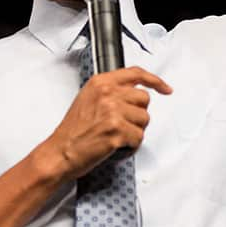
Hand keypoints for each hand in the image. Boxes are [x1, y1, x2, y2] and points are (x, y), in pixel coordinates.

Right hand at [46, 66, 171, 180]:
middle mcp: (107, 93)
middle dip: (138, 114)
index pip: (135, 74)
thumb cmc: (73, 131)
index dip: (155, 81)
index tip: (165, 88)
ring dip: (134, 132)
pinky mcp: (117, 131)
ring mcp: (113, 112)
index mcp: (100, 83)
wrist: (60, 152)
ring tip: (115, 136)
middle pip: (144, 99)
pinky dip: (131, 146)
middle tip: (122, 124)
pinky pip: (138, 138)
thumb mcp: (88, 99)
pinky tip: (115, 147)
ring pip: (144, 120)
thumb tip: (135, 92)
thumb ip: (110, 91)